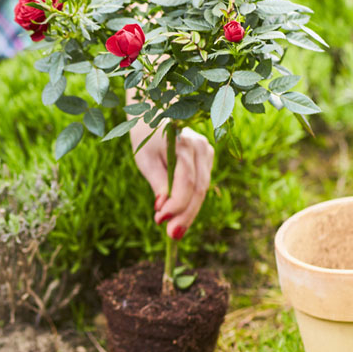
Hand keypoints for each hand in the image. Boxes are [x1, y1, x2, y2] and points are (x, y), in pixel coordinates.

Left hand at [130, 121, 213, 239]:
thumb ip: (156, 181)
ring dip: (189, 212)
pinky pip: (201, 184)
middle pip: (198, 189)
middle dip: (185, 215)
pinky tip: (180, 214)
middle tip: (172, 235)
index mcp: (183, 144)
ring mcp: (207, 152)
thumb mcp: (145, 159)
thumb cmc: (146, 138)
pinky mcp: (207, 157)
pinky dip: (191, 201)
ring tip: (175, 231)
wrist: (154, 115)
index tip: (161, 220)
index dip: (176, 205)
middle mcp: (201, 147)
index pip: (186, 182)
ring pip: (202, 189)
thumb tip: (163, 207)